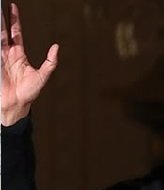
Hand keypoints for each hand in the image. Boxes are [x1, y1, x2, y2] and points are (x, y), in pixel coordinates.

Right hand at [1, 3, 58, 125]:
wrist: (17, 104)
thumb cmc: (29, 92)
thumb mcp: (43, 75)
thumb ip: (51, 62)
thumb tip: (56, 47)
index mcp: (18, 54)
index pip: (15, 32)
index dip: (14, 19)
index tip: (12, 7)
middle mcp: (7, 53)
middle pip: (2, 31)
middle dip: (0, 18)